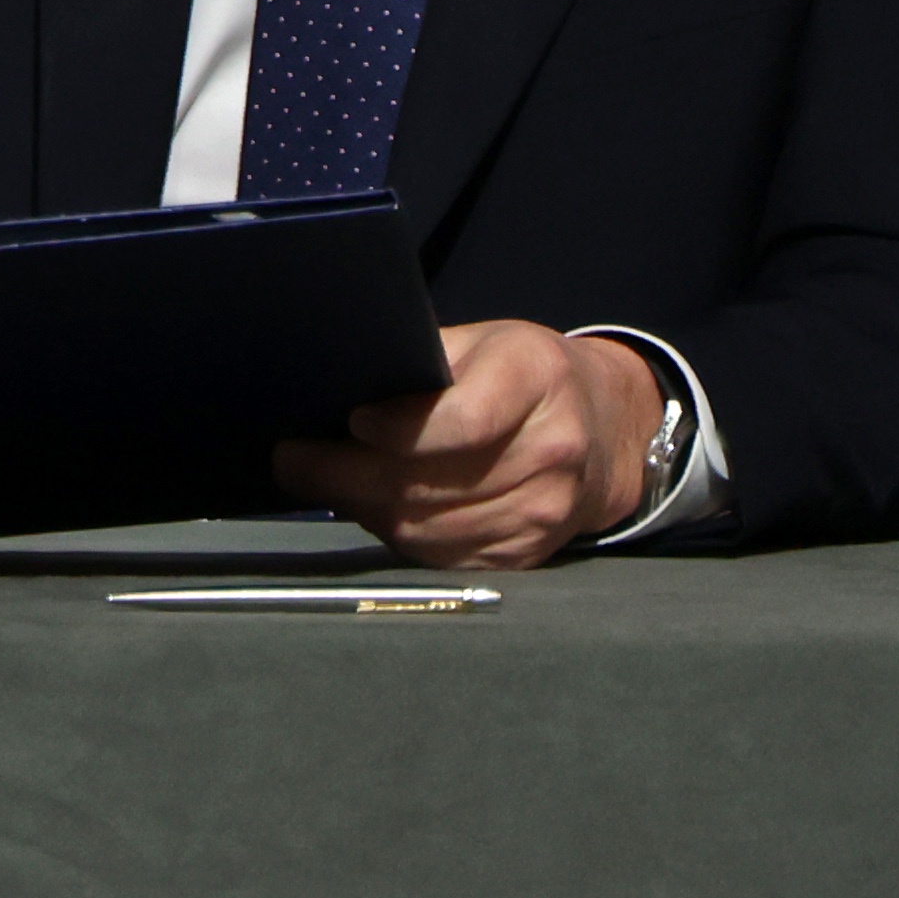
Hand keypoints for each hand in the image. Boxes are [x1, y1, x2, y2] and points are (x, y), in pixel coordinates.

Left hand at [276, 319, 662, 570]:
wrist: (605, 430)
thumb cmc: (524, 375)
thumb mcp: (484, 340)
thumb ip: (424, 360)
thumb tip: (337, 384)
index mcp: (536, 378)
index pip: (463, 419)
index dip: (399, 429)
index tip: (350, 421)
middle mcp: (550, 448)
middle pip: (431, 482)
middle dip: (345, 475)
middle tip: (293, 462)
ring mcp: (545, 508)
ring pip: (429, 528)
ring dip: (363, 509)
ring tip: (323, 483)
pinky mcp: (531, 551)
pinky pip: (445, 557)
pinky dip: (398, 537)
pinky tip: (373, 510)